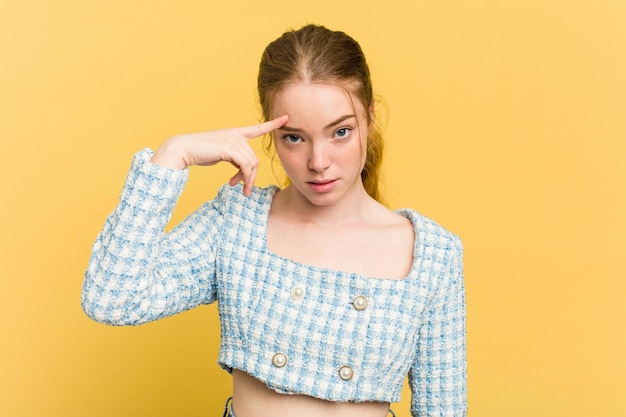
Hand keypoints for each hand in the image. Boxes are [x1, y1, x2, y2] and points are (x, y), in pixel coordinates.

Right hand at [151, 115, 287, 195]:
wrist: (183, 149)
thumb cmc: (200, 153)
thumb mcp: (221, 154)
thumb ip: (235, 157)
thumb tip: (244, 169)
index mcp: (235, 133)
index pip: (257, 128)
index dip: (273, 124)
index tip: (286, 118)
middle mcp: (236, 134)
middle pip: (254, 159)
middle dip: (251, 176)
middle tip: (243, 188)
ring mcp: (233, 140)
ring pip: (251, 164)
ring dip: (247, 180)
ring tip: (240, 189)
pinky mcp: (229, 148)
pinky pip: (245, 166)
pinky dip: (244, 178)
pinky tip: (233, 184)